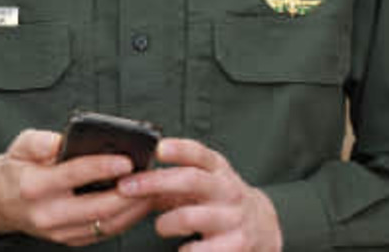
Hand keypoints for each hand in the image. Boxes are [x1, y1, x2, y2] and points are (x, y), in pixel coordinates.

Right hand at [0, 129, 152, 245]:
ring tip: (153, 189)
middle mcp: (47, 213)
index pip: (74, 175)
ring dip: (134, 208)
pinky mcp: (69, 240)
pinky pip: (104, 232)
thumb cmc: (14, 169)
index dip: (102, 167)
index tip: (127, 159)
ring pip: (106, 224)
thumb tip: (63, 139)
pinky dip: (126, 218)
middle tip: (151, 176)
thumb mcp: (20, 146)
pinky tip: (140, 203)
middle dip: (129, 193)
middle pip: (98, 206)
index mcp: (34, 186)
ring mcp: (59, 232)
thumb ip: (40, 141)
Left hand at [117, 138, 281, 251]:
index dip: (178, 149)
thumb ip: (172, 177)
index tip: (157, 148)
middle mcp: (227, 190)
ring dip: (165, 222)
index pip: (199, 153)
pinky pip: (197, 250)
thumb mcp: (203, 181)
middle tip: (126, 187)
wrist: (262, 227)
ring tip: (161, 226)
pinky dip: (184, 251)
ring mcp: (232, 217)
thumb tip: (129, 175)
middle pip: (190, 180)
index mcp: (218, 170)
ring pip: (188, 217)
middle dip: (154, 182)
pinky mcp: (236, 244)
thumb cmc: (219, 201)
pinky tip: (183, 249)